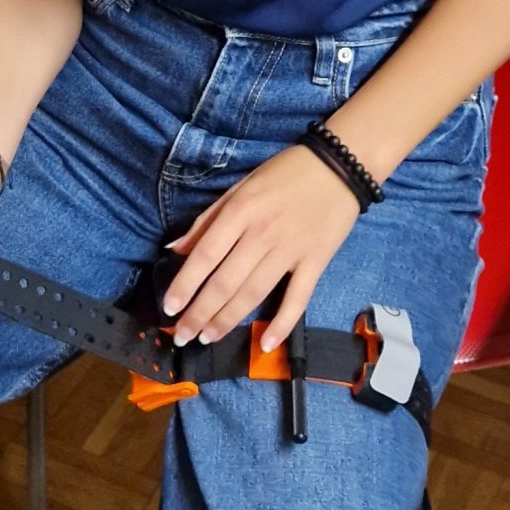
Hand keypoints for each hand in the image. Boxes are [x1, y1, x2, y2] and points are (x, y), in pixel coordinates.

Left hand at [160, 145, 361, 349]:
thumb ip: (208, 219)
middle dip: (199, 312)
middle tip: (182, 335)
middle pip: (225, 281)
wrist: (340, 165)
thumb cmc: (285, 172)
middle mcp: (262, 234)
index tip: (168, 308)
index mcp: (240, 211)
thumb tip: (175, 248)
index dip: (184, 284)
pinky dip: (282, 323)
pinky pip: (297, 298)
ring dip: (227, 320)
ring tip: (207, 338)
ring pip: (253, 293)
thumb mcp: (240, 186)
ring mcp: (290, 250)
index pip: (205, 255)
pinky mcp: (316, 262)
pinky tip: (266, 344)